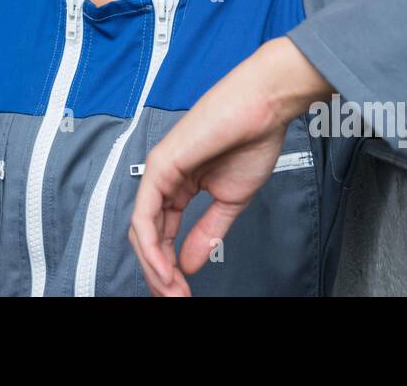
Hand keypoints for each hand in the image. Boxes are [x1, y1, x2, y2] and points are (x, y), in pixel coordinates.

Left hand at [127, 35, 333, 294]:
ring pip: (142, 230)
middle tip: (174, 299)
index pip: (163, 233)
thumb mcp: (230, 201)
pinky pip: (146, 214)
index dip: (170, 267)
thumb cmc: (252, 139)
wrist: (264, 108)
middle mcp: (163, 179)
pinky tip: (164, 268)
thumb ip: (207, 233)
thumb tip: (188, 264)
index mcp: (179, 185)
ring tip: (170, 291)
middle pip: (148, 236)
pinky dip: (153, 246)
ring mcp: (159, 171)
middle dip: (158, 274)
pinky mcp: (160, 166)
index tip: (182, 292)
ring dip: (154, 267)